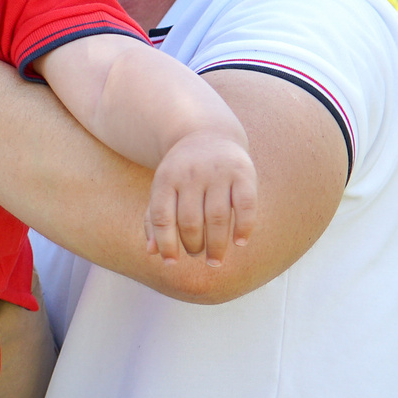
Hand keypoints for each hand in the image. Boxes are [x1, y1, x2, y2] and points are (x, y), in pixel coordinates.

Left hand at [146, 128, 259, 262]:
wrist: (207, 134)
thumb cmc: (181, 173)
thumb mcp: (162, 189)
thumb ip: (154, 219)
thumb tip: (151, 252)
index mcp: (166, 178)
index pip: (161, 217)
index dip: (165, 243)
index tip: (171, 262)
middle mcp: (191, 174)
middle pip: (190, 221)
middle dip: (192, 246)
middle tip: (196, 255)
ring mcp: (218, 172)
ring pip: (217, 217)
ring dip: (216, 245)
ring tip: (214, 260)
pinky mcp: (243, 172)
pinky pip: (245, 205)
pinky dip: (244, 227)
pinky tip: (239, 243)